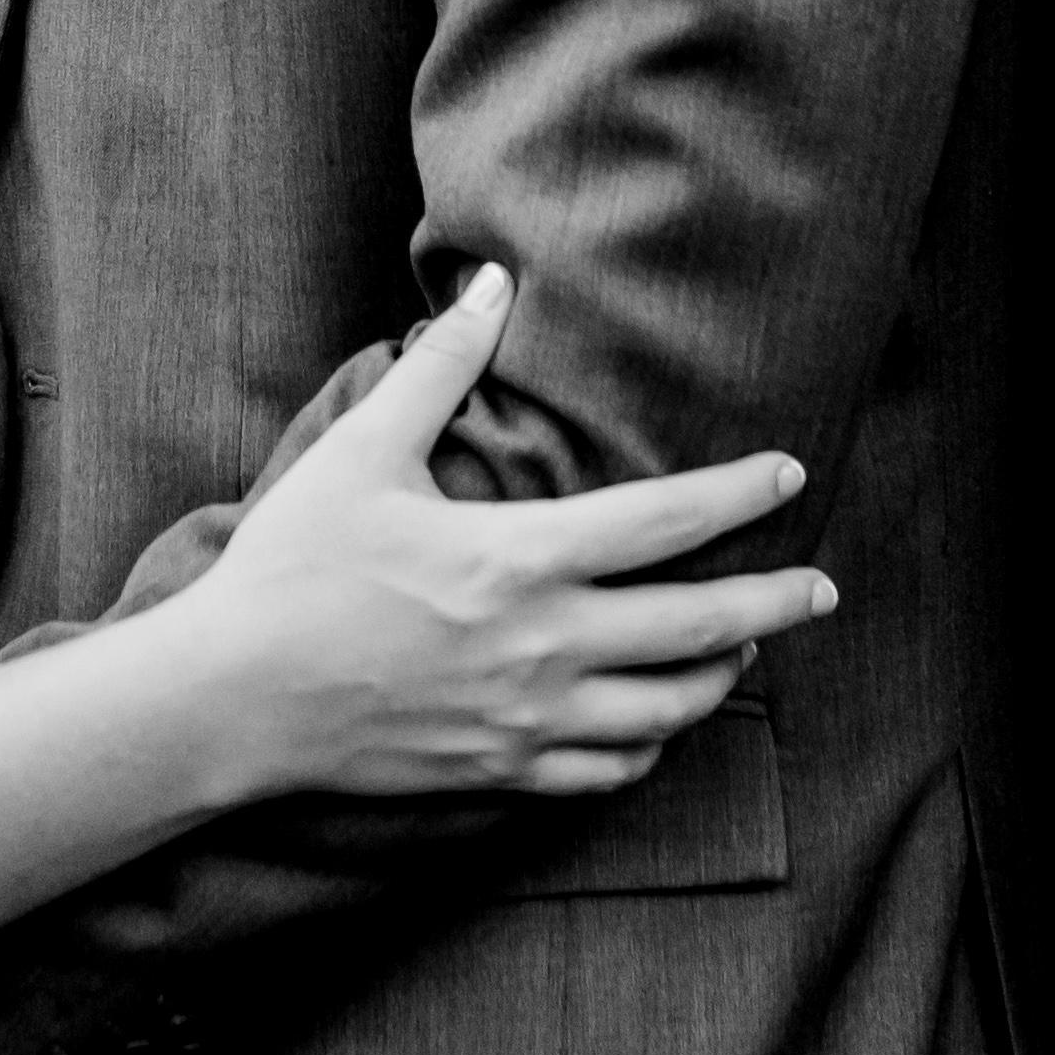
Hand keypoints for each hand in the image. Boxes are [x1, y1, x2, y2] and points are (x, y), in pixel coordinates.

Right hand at [163, 268, 833, 800]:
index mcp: (521, 557)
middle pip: (702, 627)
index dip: (743, 495)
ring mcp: (529, 719)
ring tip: (745, 647)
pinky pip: (609, 771)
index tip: (791, 475)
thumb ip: (440, 365)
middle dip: (778, 602)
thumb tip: (493, 283)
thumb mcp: (362, 450)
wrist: (232, 699)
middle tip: (822, 588)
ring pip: (669, 710)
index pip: (668, 521)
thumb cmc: (293, 567)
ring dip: (722, 675)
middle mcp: (545, 645)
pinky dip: (652, 746)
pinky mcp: (502, 771)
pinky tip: (656, 723)